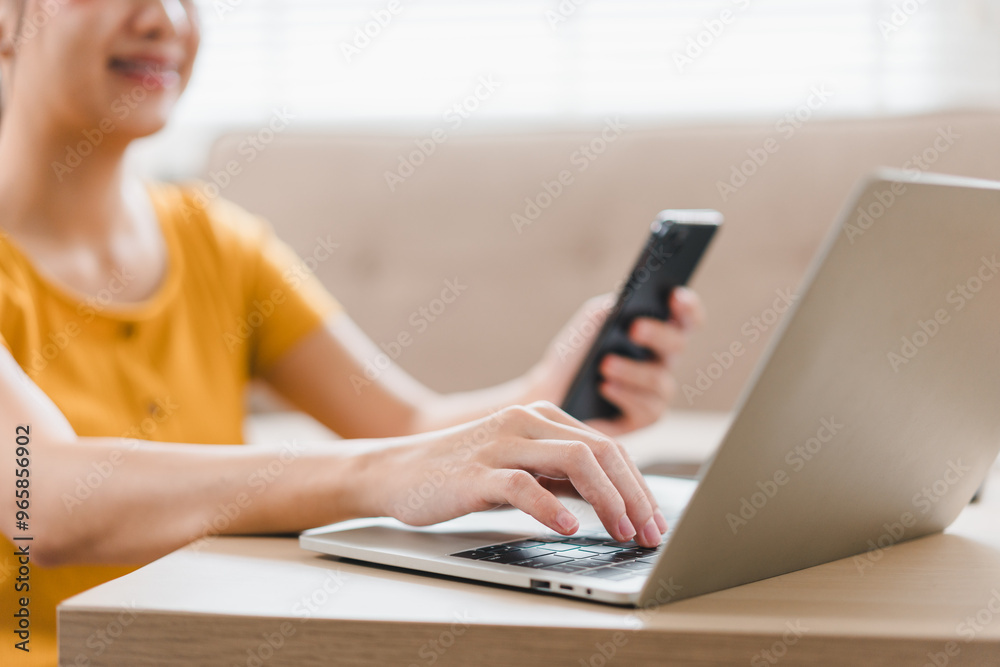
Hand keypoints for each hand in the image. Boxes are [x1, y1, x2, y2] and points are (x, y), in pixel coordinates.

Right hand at [364, 401, 669, 546]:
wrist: (395, 471)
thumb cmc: (460, 473)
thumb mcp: (519, 466)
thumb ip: (560, 474)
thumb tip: (613, 498)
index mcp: (541, 417)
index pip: (607, 447)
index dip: (637, 485)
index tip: (654, 519)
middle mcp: (526, 422)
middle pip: (600, 452)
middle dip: (633, 495)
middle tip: (649, 531)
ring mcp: (500, 444)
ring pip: (573, 461)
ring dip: (607, 500)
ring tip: (621, 531)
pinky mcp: (475, 472)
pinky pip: (523, 485)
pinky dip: (551, 507)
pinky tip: (568, 527)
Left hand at [529, 288, 704, 435]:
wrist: (551, 391)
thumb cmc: (575, 354)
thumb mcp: (589, 323)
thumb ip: (611, 307)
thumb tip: (628, 300)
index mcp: (657, 331)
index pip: (686, 317)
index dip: (687, 307)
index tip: (674, 297)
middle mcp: (663, 360)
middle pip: (677, 344)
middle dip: (658, 334)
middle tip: (634, 329)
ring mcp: (657, 390)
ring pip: (660, 380)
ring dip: (633, 371)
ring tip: (605, 365)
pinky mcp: (645, 417)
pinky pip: (648, 408)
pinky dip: (625, 395)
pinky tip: (605, 387)